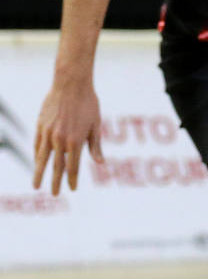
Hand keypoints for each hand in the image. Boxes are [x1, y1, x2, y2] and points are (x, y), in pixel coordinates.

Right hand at [33, 79, 104, 193]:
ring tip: (36, 186)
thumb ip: (95, 146)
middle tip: (54, 195)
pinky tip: (37, 162)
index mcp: (75, 141)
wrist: (71, 83)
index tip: (72, 189)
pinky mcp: (40, 125)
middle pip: (56, 167)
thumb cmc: (88, 103)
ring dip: (39, 173)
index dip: (72, 180)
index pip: (72, 167)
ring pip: (41, 158)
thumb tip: (100, 164)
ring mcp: (48, 133)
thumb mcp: (96, 124)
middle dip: (55, 182)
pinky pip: (37, 144)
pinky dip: (37, 155)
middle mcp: (60, 140)